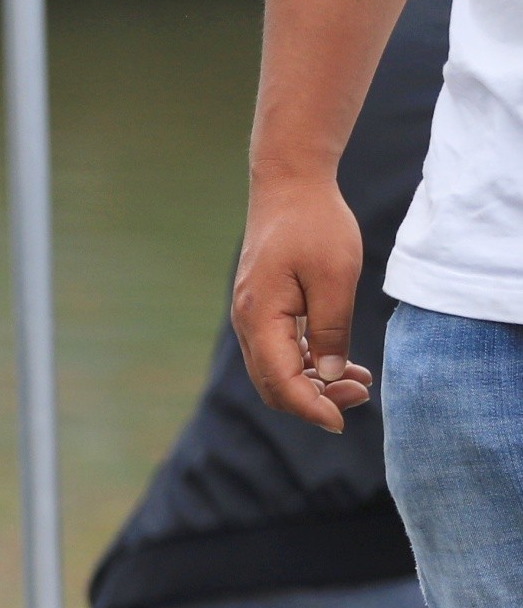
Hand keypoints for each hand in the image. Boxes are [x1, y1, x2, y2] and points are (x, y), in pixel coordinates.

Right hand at [234, 174, 374, 433]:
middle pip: (273, 384)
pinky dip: (308, 364)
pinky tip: (342, 364)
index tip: (343, 421)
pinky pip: (281, 350)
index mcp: (261, 318)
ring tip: (359, 383)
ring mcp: (252, 317)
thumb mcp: (336, 278)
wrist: (289, 186)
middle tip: (360, 398)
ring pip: (276, 370)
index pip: (280, 381)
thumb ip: (331, 330)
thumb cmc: (315, 226)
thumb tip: (327, 376)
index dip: (311, 407)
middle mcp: (248, 323)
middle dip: (314, 400)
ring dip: (314, 384)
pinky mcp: (263, 309)